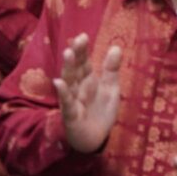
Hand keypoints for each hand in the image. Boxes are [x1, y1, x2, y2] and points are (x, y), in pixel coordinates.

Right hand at [54, 34, 124, 155]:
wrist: (95, 139)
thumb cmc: (100, 112)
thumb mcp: (110, 89)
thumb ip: (111, 70)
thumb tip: (116, 47)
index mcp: (87, 81)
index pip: (84, 63)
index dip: (83, 50)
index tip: (83, 36)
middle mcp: (77, 88)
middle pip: (75, 69)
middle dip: (76, 55)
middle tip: (77, 40)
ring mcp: (72, 101)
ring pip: (69, 83)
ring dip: (68, 68)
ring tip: (68, 54)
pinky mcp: (71, 116)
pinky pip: (66, 104)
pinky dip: (63, 94)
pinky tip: (59, 83)